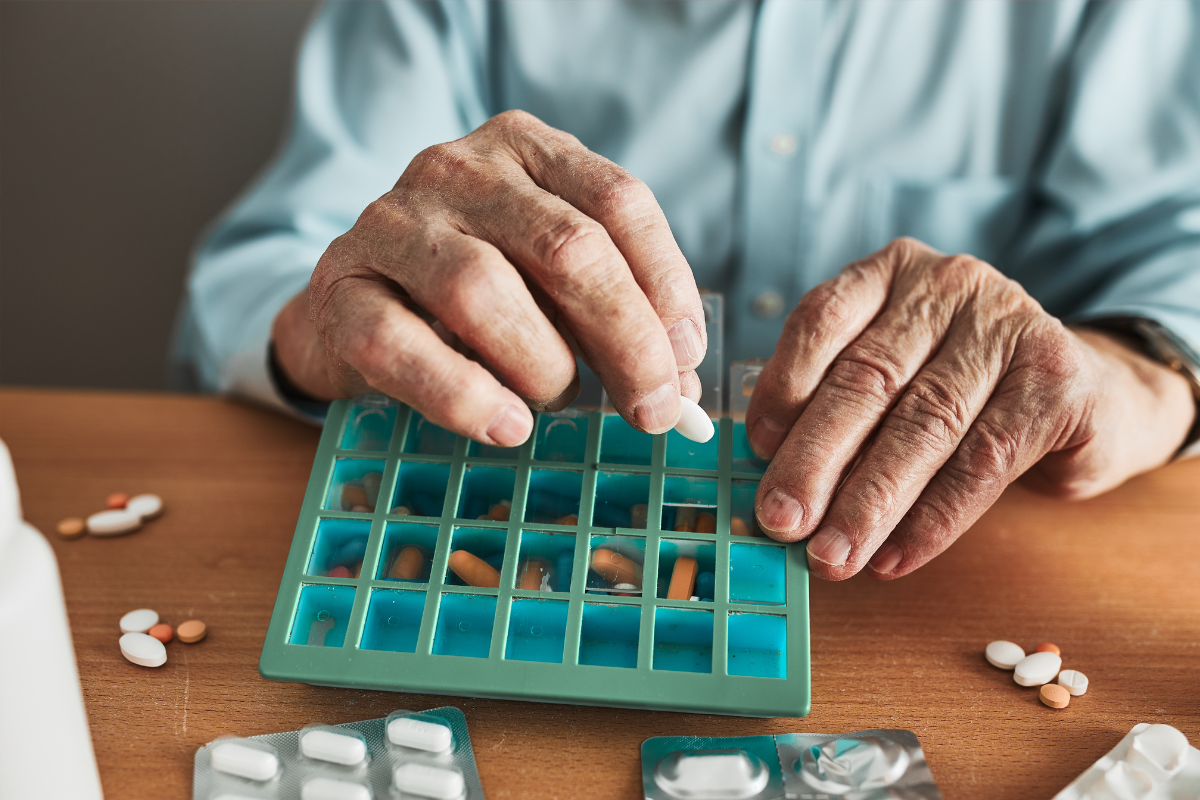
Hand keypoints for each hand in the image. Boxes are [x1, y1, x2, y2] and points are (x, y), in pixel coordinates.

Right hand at [272, 110, 705, 445]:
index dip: (667, 286)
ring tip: (553, 401)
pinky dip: (464, 395)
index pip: (620, 201)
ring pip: (483, 290)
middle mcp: (457, 168)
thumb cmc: (476, 295)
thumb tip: (680, 385)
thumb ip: (614, 314)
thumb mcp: (551, 282)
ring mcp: (391, 223)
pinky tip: (506, 426)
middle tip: (652, 408)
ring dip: (542, 366)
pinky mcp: (340, 287)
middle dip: (626, 339)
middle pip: (567, 247)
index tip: (686, 356)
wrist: (354, 302)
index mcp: (526, 148)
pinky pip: (400, 343)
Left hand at [747, 238, 1195, 579]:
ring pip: (923, 424)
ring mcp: (1008, 324)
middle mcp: (948, 284)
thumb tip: (774, 484)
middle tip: (780, 523)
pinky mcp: (1057, 378)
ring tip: (832, 556)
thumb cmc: (965, 393)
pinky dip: (933, 519)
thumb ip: (837, 409)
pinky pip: (982, 460)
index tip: (757, 451)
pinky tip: (894, 557)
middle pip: (868, 379)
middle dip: (816, 460)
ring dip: (869, 502)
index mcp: (890, 272)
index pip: (821, 319)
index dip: (783, 386)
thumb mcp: (895, 379)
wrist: (1090, 396)